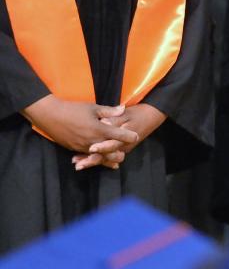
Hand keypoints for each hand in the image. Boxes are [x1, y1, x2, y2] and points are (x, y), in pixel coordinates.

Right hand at [21, 96, 138, 160]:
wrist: (50, 116)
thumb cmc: (73, 109)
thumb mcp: (93, 108)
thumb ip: (109, 111)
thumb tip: (123, 109)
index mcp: (99, 129)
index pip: (118, 135)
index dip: (128, 136)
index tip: (136, 136)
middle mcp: (93, 141)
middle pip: (111, 151)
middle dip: (120, 151)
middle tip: (127, 151)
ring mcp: (83, 146)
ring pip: (100, 156)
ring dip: (109, 158)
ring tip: (118, 161)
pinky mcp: (75, 149)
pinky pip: (88, 156)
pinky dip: (96, 158)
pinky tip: (100, 160)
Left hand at [76, 103, 166, 169]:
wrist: (151, 116)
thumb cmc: (138, 114)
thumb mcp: (127, 114)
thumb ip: (114, 119)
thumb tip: (103, 122)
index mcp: (126, 137)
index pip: (113, 144)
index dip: (102, 147)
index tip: (91, 148)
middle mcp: (124, 146)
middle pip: (107, 156)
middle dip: (92, 160)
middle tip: (78, 163)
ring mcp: (122, 149)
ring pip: (105, 158)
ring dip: (91, 161)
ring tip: (77, 164)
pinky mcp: (119, 150)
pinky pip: (106, 157)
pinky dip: (95, 159)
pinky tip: (82, 160)